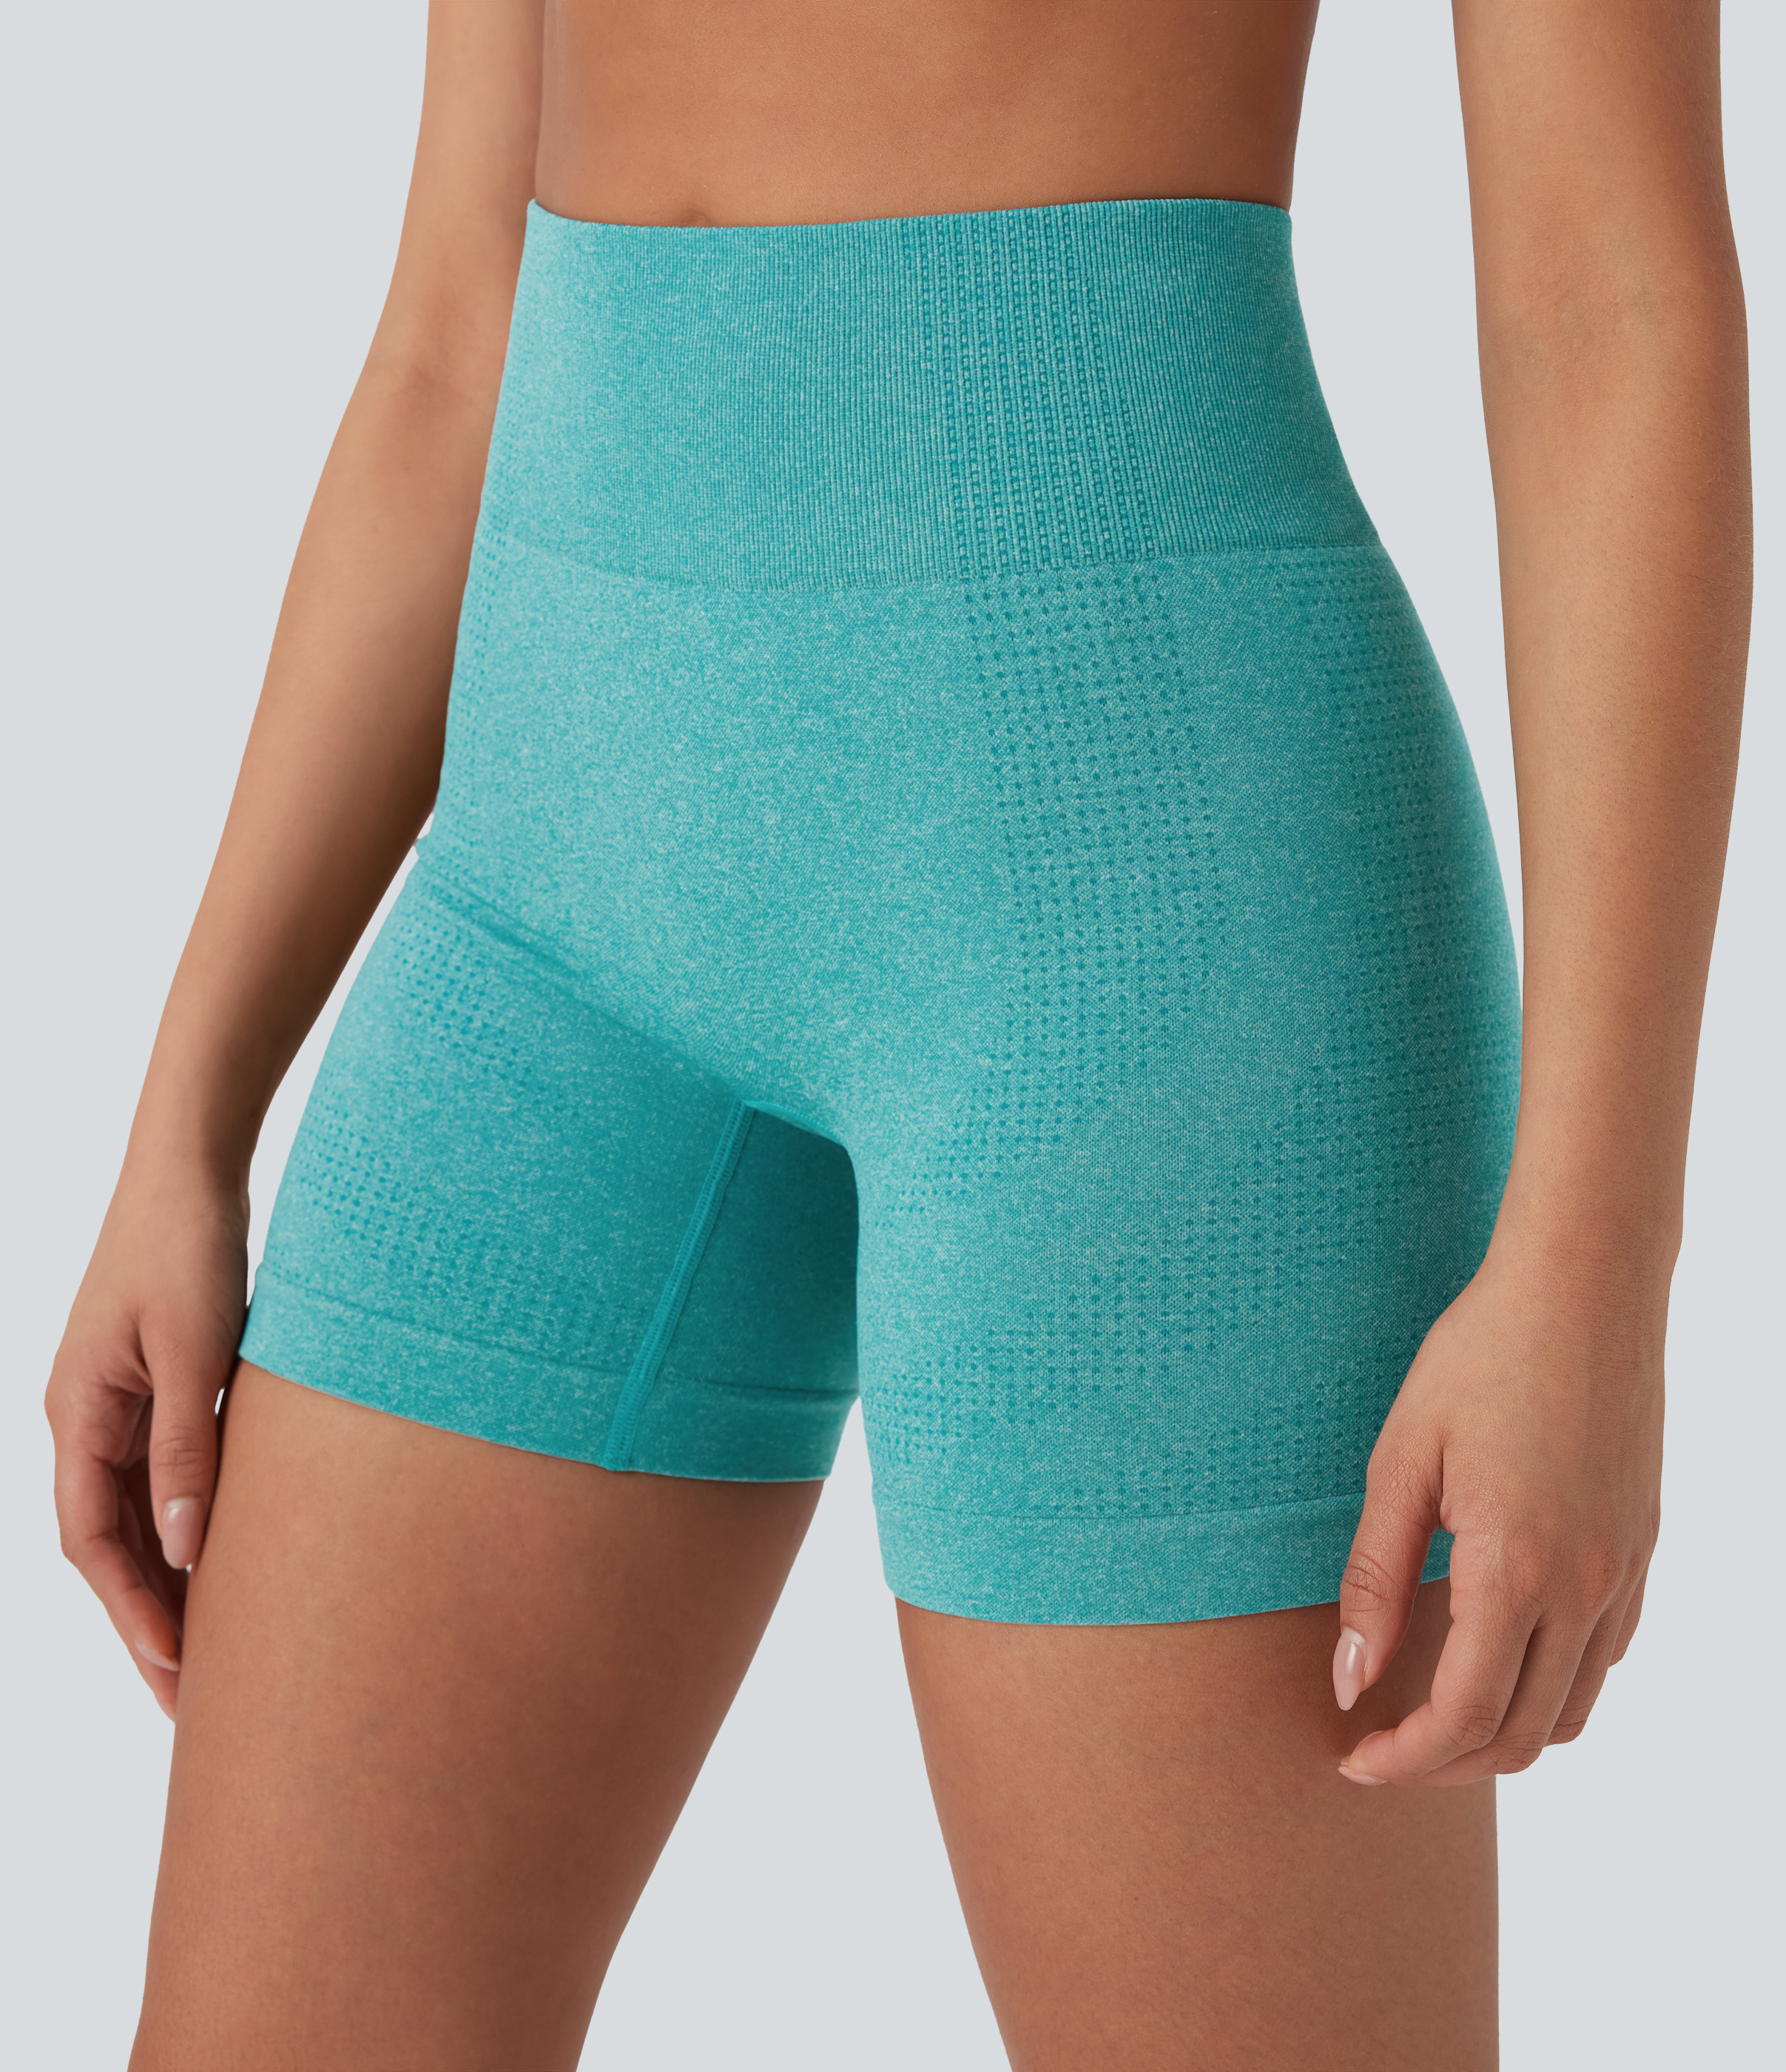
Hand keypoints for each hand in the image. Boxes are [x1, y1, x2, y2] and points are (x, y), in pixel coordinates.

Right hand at [45, 1163, 248, 1718]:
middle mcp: (87, 1418)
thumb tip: (187, 1549)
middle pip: (112, 1543)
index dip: (132, 1612)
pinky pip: (163, 1474)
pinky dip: (188, 1523)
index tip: (174, 1672)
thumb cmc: (186, 1245)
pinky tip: (225, 1559)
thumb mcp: (194, 1351)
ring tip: (216, 1649)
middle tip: (195, 1698)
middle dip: (148, 1618)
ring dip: (169, 1579)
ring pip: (138, 1514)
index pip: (95, 1543)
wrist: (191, 1165)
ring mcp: (118, 1402)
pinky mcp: (157, 1384)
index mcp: (78, 1416)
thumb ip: (188, 1448)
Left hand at [1331, 1228, 1664, 1784]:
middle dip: (1446, 1762)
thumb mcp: (1401, 1462)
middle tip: (1381, 1749)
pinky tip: (1497, 1652)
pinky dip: (1551, 1685)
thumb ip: (1375, 1578)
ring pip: (1573, 1708)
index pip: (1462, 1717)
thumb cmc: (1479, 1360)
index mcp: (1517, 1571)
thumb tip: (1350, 1680)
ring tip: (1432, 1715)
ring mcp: (1624, 1571)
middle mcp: (1585, 1588)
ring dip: (1502, 1733)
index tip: (1353, 1759)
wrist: (1583, 1288)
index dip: (1404, 1758)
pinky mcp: (1641, 1546)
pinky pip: (1604, 1655)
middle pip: (1521, 1734)